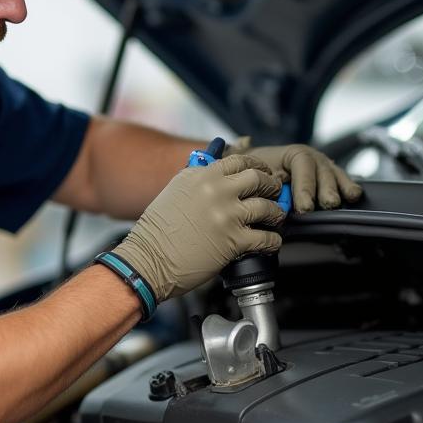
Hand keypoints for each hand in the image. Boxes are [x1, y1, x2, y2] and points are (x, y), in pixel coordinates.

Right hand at [112, 154, 284, 301]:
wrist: (147, 261)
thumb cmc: (156, 233)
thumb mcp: (174, 194)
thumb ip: (198, 183)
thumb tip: (218, 179)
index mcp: (200, 176)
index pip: (239, 161)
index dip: (257, 167)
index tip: (263, 173)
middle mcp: (215, 190)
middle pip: (258, 178)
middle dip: (271, 186)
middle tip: (275, 193)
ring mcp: (226, 214)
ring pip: (267, 207)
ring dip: (276, 213)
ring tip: (276, 218)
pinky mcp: (233, 241)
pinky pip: (266, 238)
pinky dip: (273, 241)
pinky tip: (271, 242)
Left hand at [225, 137, 361, 212]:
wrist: (261, 176)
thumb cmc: (256, 174)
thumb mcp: (252, 169)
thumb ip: (253, 166)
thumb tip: (251, 153)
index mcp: (291, 154)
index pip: (301, 164)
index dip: (304, 184)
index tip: (303, 206)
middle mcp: (311, 158)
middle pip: (321, 170)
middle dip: (325, 188)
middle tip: (326, 205)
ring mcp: (323, 168)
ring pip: (334, 174)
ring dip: (339, 188)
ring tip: (341, 201)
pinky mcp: (331, 180)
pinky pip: (343, 181)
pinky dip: (349, 187)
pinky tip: (354, 196)